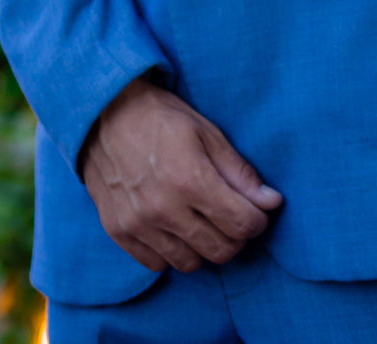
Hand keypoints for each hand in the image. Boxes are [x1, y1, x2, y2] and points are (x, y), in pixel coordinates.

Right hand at [80, 78, 283, 273]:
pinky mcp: (118, 232)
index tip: (255, 211)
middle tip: (230, 216)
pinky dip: (172, 252)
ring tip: (201, 221)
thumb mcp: (208, 134)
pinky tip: (173, 227)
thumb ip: (240, 173)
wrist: (104, 113)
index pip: (241, 224)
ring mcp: (138, 224)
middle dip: (235, 237)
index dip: (256, 221)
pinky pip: (158, 264)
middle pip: (220, 251)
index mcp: (190, 179)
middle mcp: (164, 208)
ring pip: (190, 263)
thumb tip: (272, 202)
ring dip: (204, 246)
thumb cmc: (162, 119)